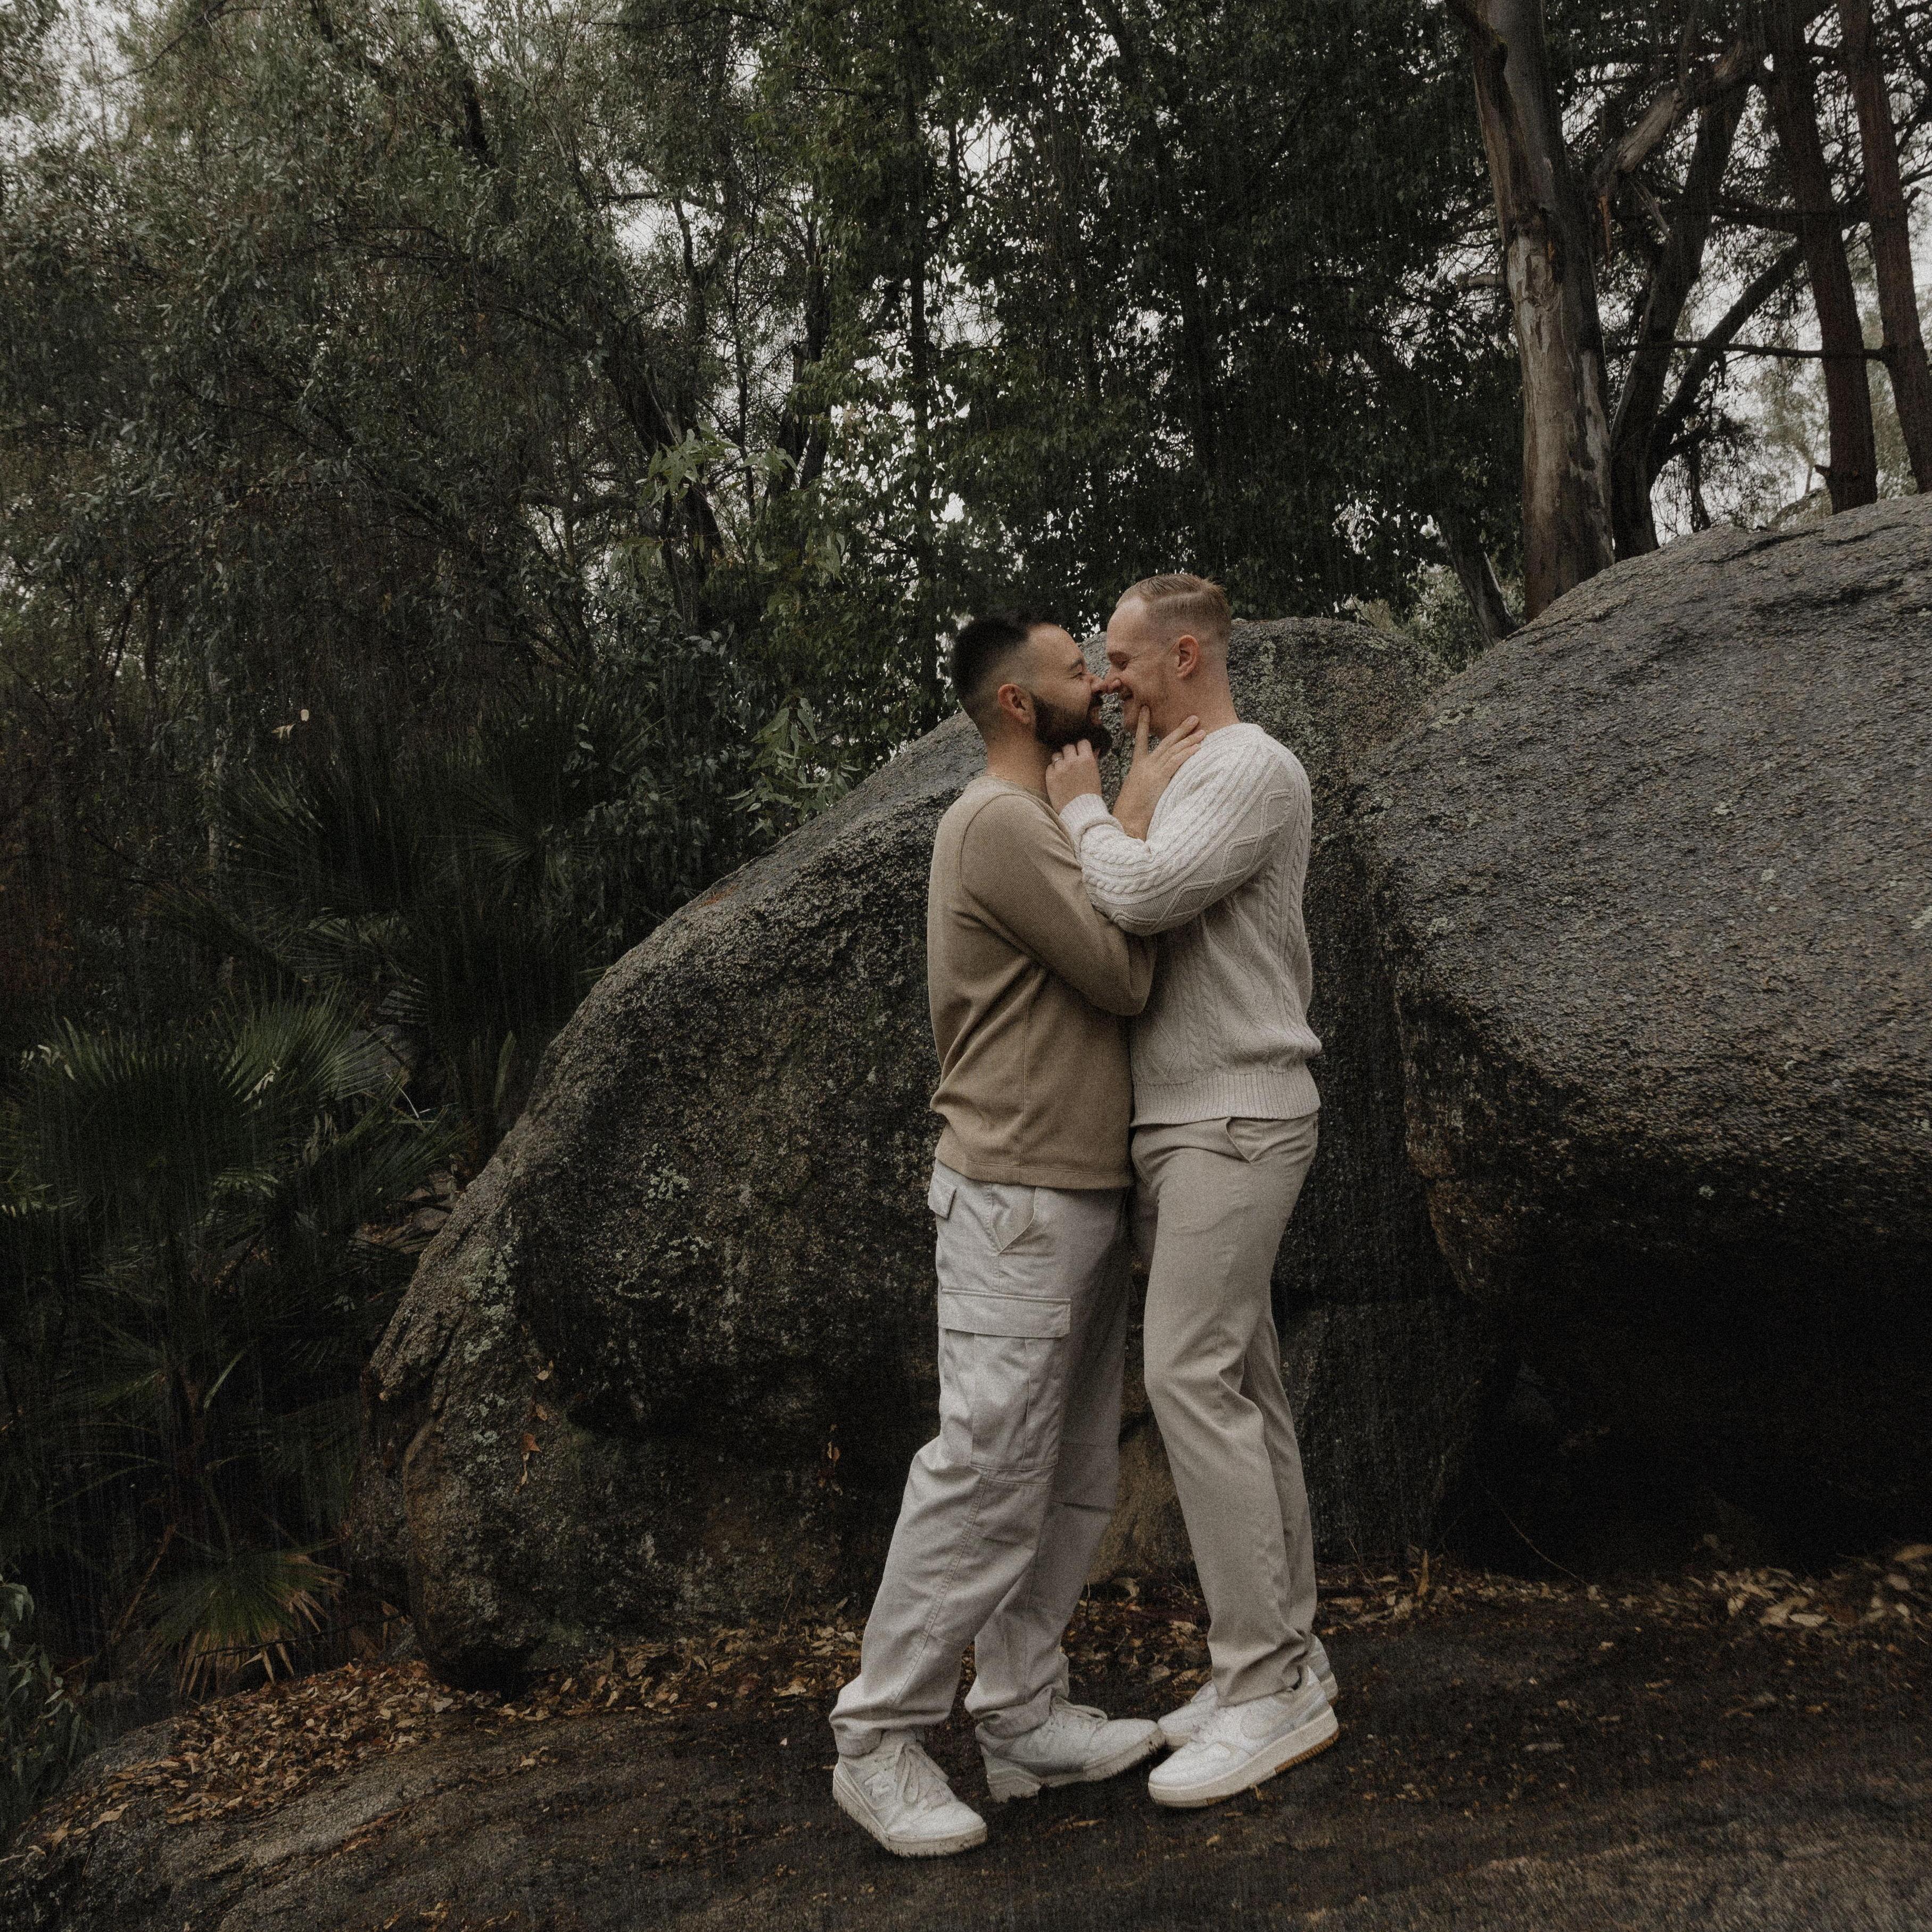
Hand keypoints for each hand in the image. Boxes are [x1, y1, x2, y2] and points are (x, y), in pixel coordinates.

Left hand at [1045, 739, 1103, 810]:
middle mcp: (1073, 761)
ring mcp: (1060, 769)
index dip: (1081, 746)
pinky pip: (1049, 767)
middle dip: (1069, 752)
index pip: (1082, 742)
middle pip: (1068, 746)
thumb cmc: (1091, 795)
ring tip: (1063, 770)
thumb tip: (1094, 748)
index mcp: (1087, 760)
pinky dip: (1053, 771)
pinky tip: (1058, 779)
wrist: (1081, 813)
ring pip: (1056, 755)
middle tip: (1071, 761)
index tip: (1080, 751)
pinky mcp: (1050, 777)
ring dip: (1059, 760)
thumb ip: (1092, 760)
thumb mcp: (1095, 775)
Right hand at [1112, 712, 1202, 839]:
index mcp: (1137, 767)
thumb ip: (1147, 782)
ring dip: (1190, 740)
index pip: (1140, 740)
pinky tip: (1198, 748)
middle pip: (1165, 742)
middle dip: (1181, 729)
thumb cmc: (1130, 812)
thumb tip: (1157, 781)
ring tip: (1203, 731)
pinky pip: (1176, 762)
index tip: (1145, 709)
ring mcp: (1152, 771)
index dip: (1143, 724)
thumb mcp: (1136, 792)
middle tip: (1194, 718)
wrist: (1127, 821)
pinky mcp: (1159, 779)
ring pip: (1173, 750)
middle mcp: (1145, 765)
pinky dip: (1187, 754)